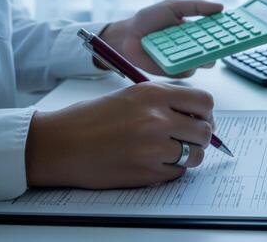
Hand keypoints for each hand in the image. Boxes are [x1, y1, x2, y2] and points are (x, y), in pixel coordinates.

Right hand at [25, 82, 213, 188]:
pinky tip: (153, 163)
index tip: (200, 119)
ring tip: (169, 152)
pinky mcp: (147, 172)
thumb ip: (165, 102)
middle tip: (187, 139)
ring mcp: (153, 147)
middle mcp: (157, 118)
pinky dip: (171, 170)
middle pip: (205, 130)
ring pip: (195, 155)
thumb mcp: (131, 95)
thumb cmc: (91, 119)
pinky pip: (178, 173)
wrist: (60, 144)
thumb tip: (197, 115)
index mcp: (154, 94)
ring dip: (188, 155)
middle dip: (199, 137)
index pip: (204, 102)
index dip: (205, 113)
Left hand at [99, 0, 223, 77]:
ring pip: (202, 62)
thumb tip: (221, 7)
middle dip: (221, 48)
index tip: (238, 31)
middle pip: (213, 50)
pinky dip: (186, 65)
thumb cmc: (148, 20)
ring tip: (206, 53)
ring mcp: (184, 59)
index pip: (216, 33)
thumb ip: (196, 6)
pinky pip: (186, 70)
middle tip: (226, 45)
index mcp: (195, 31)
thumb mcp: (173, 7)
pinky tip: (182, 58)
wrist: (126, 36)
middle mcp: (192, 46)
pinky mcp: (174, 71)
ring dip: (205, 58)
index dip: (227, 33)